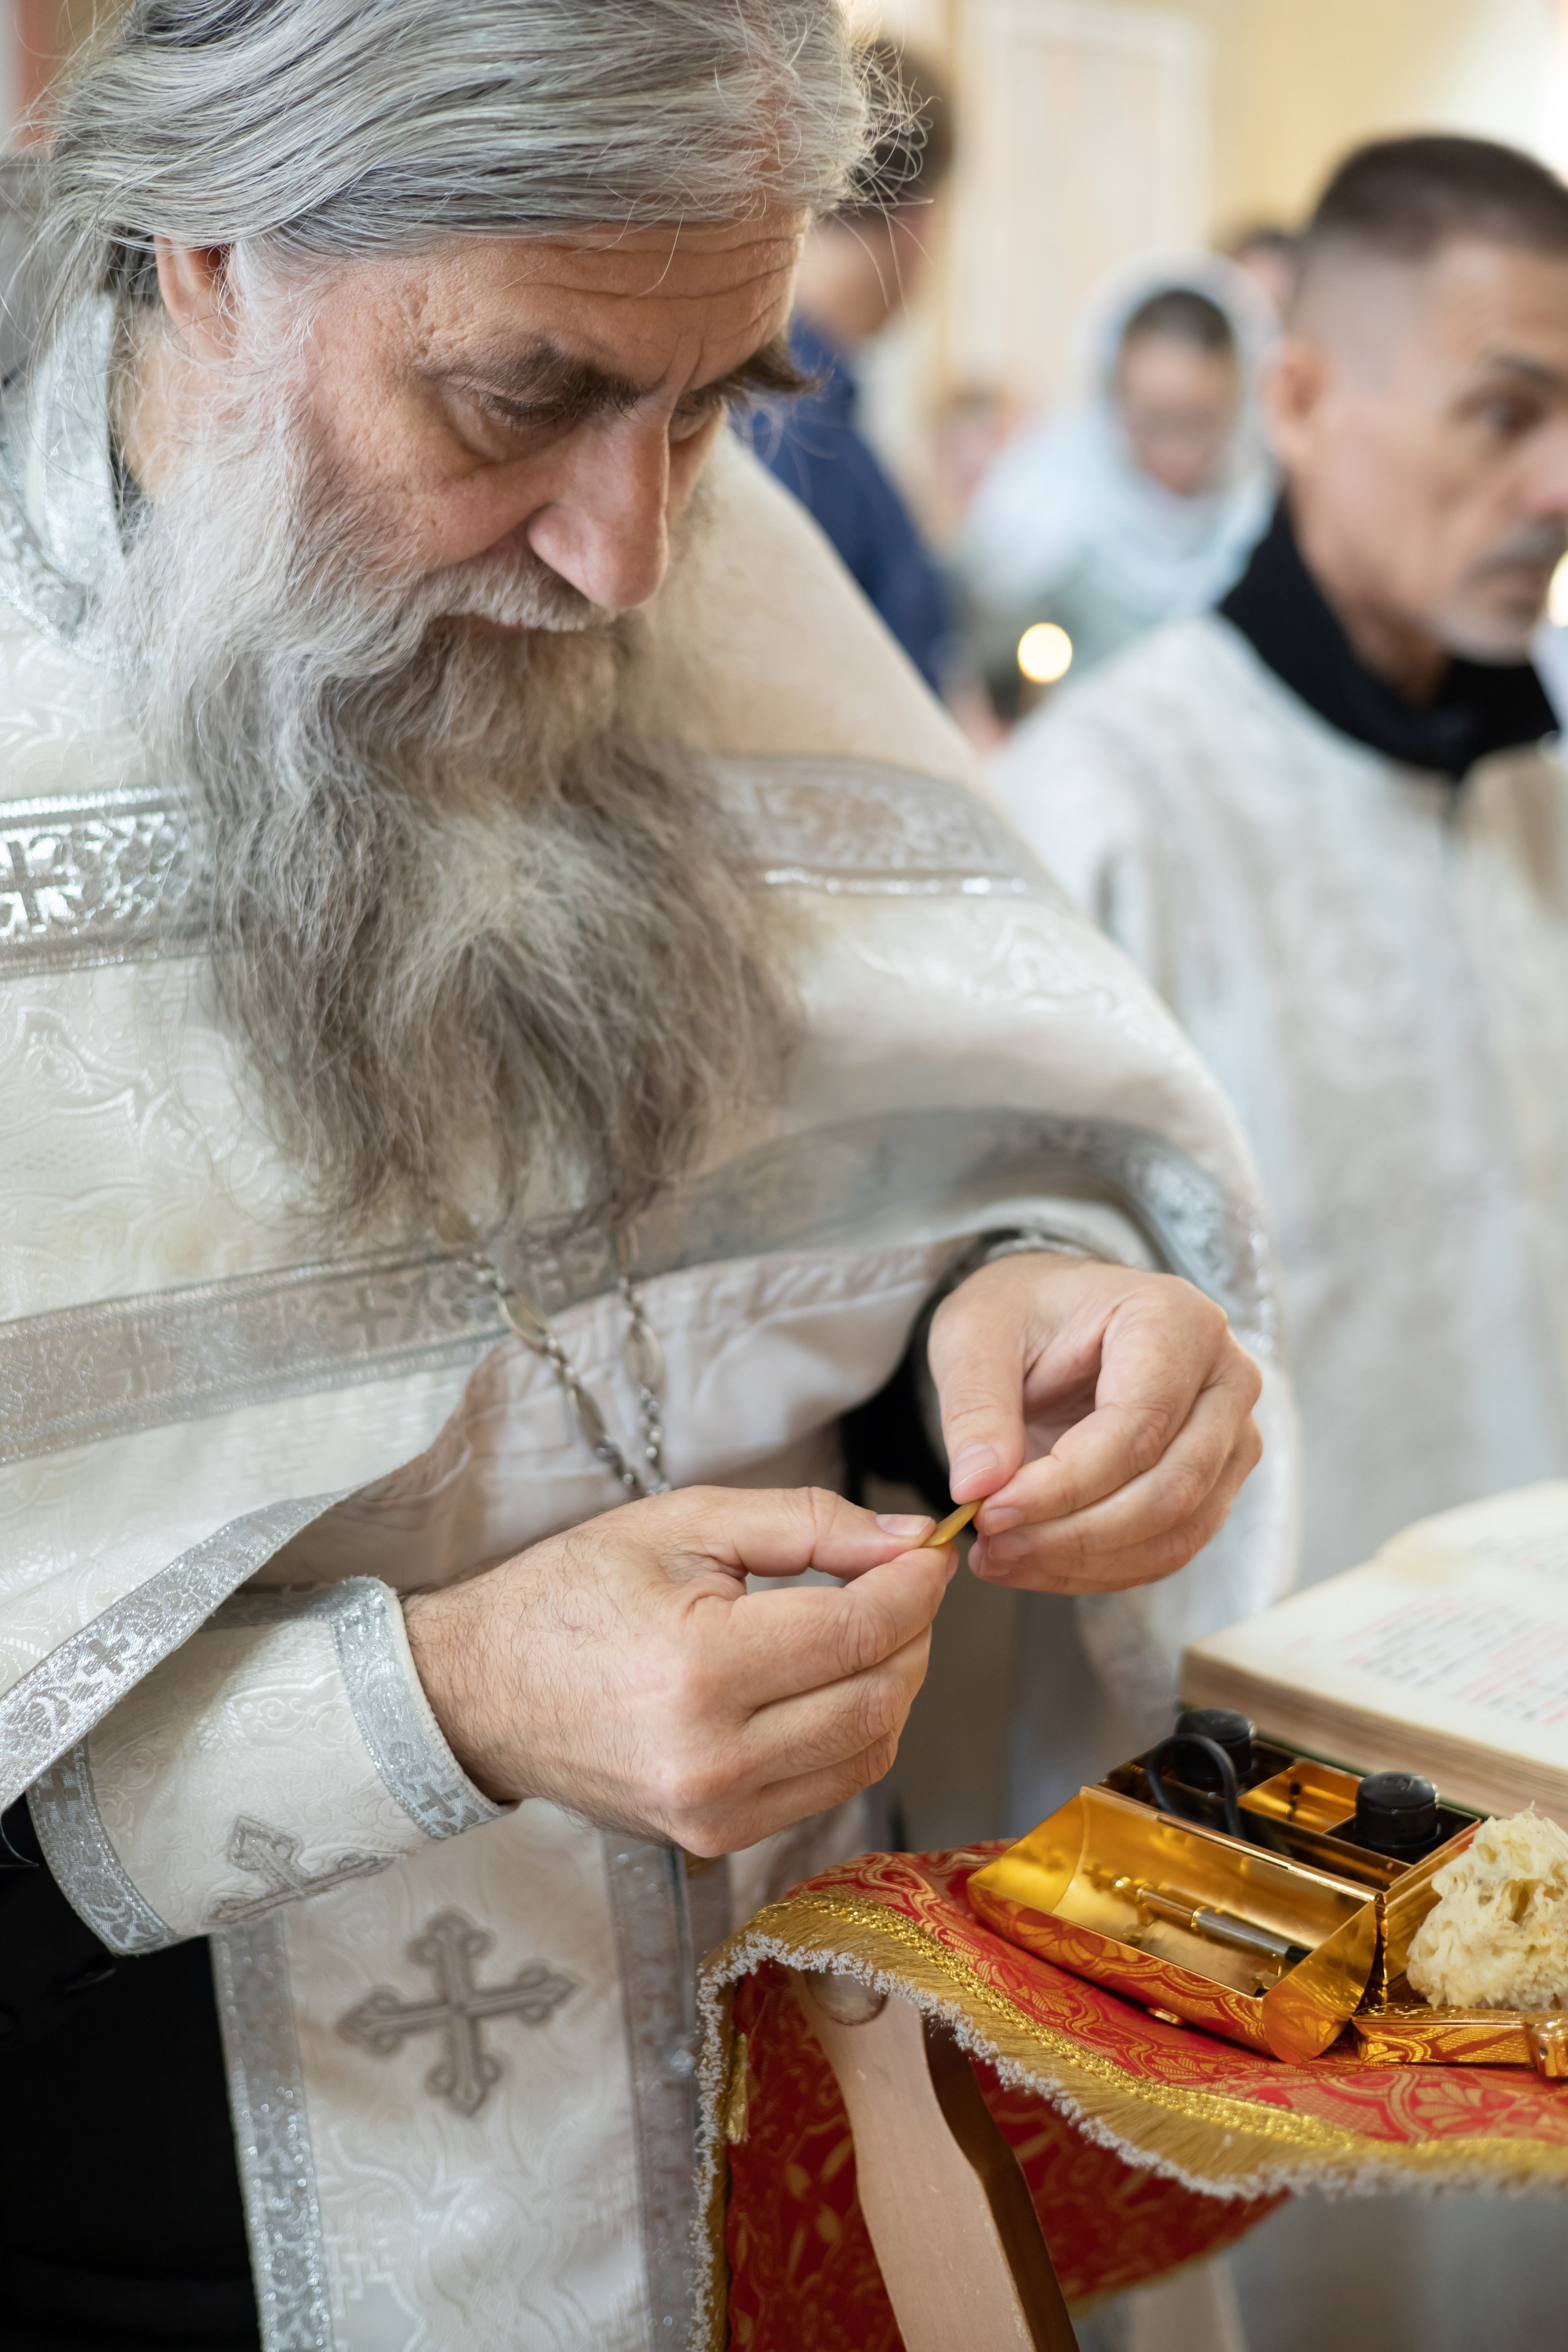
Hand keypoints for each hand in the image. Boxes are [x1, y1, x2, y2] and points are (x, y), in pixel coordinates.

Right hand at [403, 1486, 951, 1853]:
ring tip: (873, 1626)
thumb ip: (807, 1524)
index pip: (860, 1631)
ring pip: (869, 1750)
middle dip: (913, 1631)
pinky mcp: (715, 1838)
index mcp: (700, 1669)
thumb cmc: (573, 1595)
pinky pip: (830, 1786)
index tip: (930, 1551)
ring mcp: (715, 1813)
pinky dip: (855, 1731)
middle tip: (905, 1581)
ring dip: (894, 1684)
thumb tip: (907, 1541)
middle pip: (878, 1697)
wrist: (481, 1690)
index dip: (914, 1586)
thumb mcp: (685, 1524)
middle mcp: (713, 1759)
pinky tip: (834, 1681)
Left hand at [928, 1254, 1262, 1592]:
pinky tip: (1036, 1563)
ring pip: (1177, 1531)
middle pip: (1169, 1488)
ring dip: (1085, 1561)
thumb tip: (977, 1486)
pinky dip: (1100, 1569)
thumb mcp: (974, 1334)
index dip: (1063, 1484)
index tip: (989, 1510)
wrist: (1050, 1318)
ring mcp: (1231, 1434)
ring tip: (1002, 1557)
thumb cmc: (1022, 1313)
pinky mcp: (1216, 1482)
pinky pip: (1171, 1547)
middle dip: (1074, 1534)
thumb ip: (976, 1405)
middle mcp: (1225, 1376)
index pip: (1137, 1426)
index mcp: (1174, 1318)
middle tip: (992, 1544)